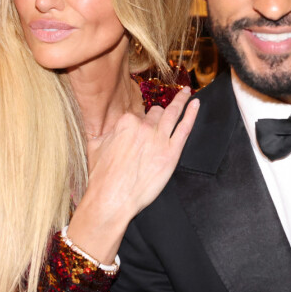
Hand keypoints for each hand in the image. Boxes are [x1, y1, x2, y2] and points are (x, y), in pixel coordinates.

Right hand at [67, 87, 198, 262]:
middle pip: (156, 113)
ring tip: (185, 92)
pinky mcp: (171, 152)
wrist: (111, 199)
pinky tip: (195, 104)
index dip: (140, 123)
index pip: (138, 115)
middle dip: (157, 115)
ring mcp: (159, 138)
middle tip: (160, 118)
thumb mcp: (95, 146)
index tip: (141, 129)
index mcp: (126, 122)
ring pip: (172, 114)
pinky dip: (191, 114)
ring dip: (180, 100)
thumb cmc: (102, 177)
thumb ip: (104, 132)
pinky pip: (184, 128)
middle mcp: (144, 126)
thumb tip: (109, 129)